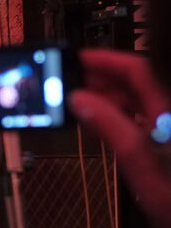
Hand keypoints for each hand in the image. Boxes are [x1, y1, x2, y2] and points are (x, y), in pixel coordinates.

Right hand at [69, 49, 170, 227]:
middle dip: (98, 78)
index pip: (137, 71)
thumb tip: (81, 99)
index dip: (106, 60)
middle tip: (66, 80)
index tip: (76, 59)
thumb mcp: (143, 168)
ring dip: (102, 98)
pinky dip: (109, 117)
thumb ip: (114, 130)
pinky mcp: (159, 151)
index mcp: (167, 116)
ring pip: (131, 104)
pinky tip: (93, 124)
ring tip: (72, 100)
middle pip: (133, 85)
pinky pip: (132, 123)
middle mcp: (166, 120)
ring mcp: (163, 135)